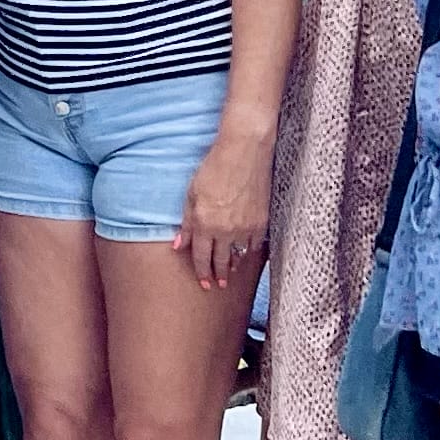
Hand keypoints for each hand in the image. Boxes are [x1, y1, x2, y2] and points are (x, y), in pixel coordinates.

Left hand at [175, 123, 273, 289]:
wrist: (244, 154)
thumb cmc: (213, 169)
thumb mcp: (191, 194)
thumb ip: (186, 222)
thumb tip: (177, 245)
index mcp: (204, 223)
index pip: (201, 256)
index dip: (201, 272)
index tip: (204, 283)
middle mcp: (225, 230)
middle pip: (221, 261)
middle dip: (218, 275)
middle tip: (217, 285)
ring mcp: (245, 228)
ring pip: (239, 256)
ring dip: (234, 265)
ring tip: (230, 273)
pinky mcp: (262, 222)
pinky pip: (254, 244)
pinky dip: (248, 251)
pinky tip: (245, 254)